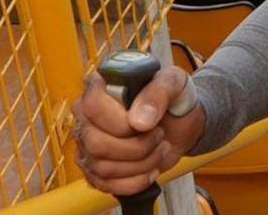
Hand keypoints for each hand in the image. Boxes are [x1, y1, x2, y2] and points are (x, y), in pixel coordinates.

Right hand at [72, 65, 203, 195]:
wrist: (181, 124)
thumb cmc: (174, 98)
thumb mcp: (175, 83)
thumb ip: (158, 93)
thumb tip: (139, 121)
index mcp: (99, 88)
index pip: (92, 107)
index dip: (121, 122)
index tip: (148, 123)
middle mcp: (86, 117)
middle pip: (96, 144)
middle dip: (137, 147)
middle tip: (159, 135)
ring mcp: (87, 145)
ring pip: (103, 168)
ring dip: (141, 164)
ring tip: (159, 149)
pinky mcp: (95, 169)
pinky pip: (106, 185)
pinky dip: (136, 181)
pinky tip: (151, 169)